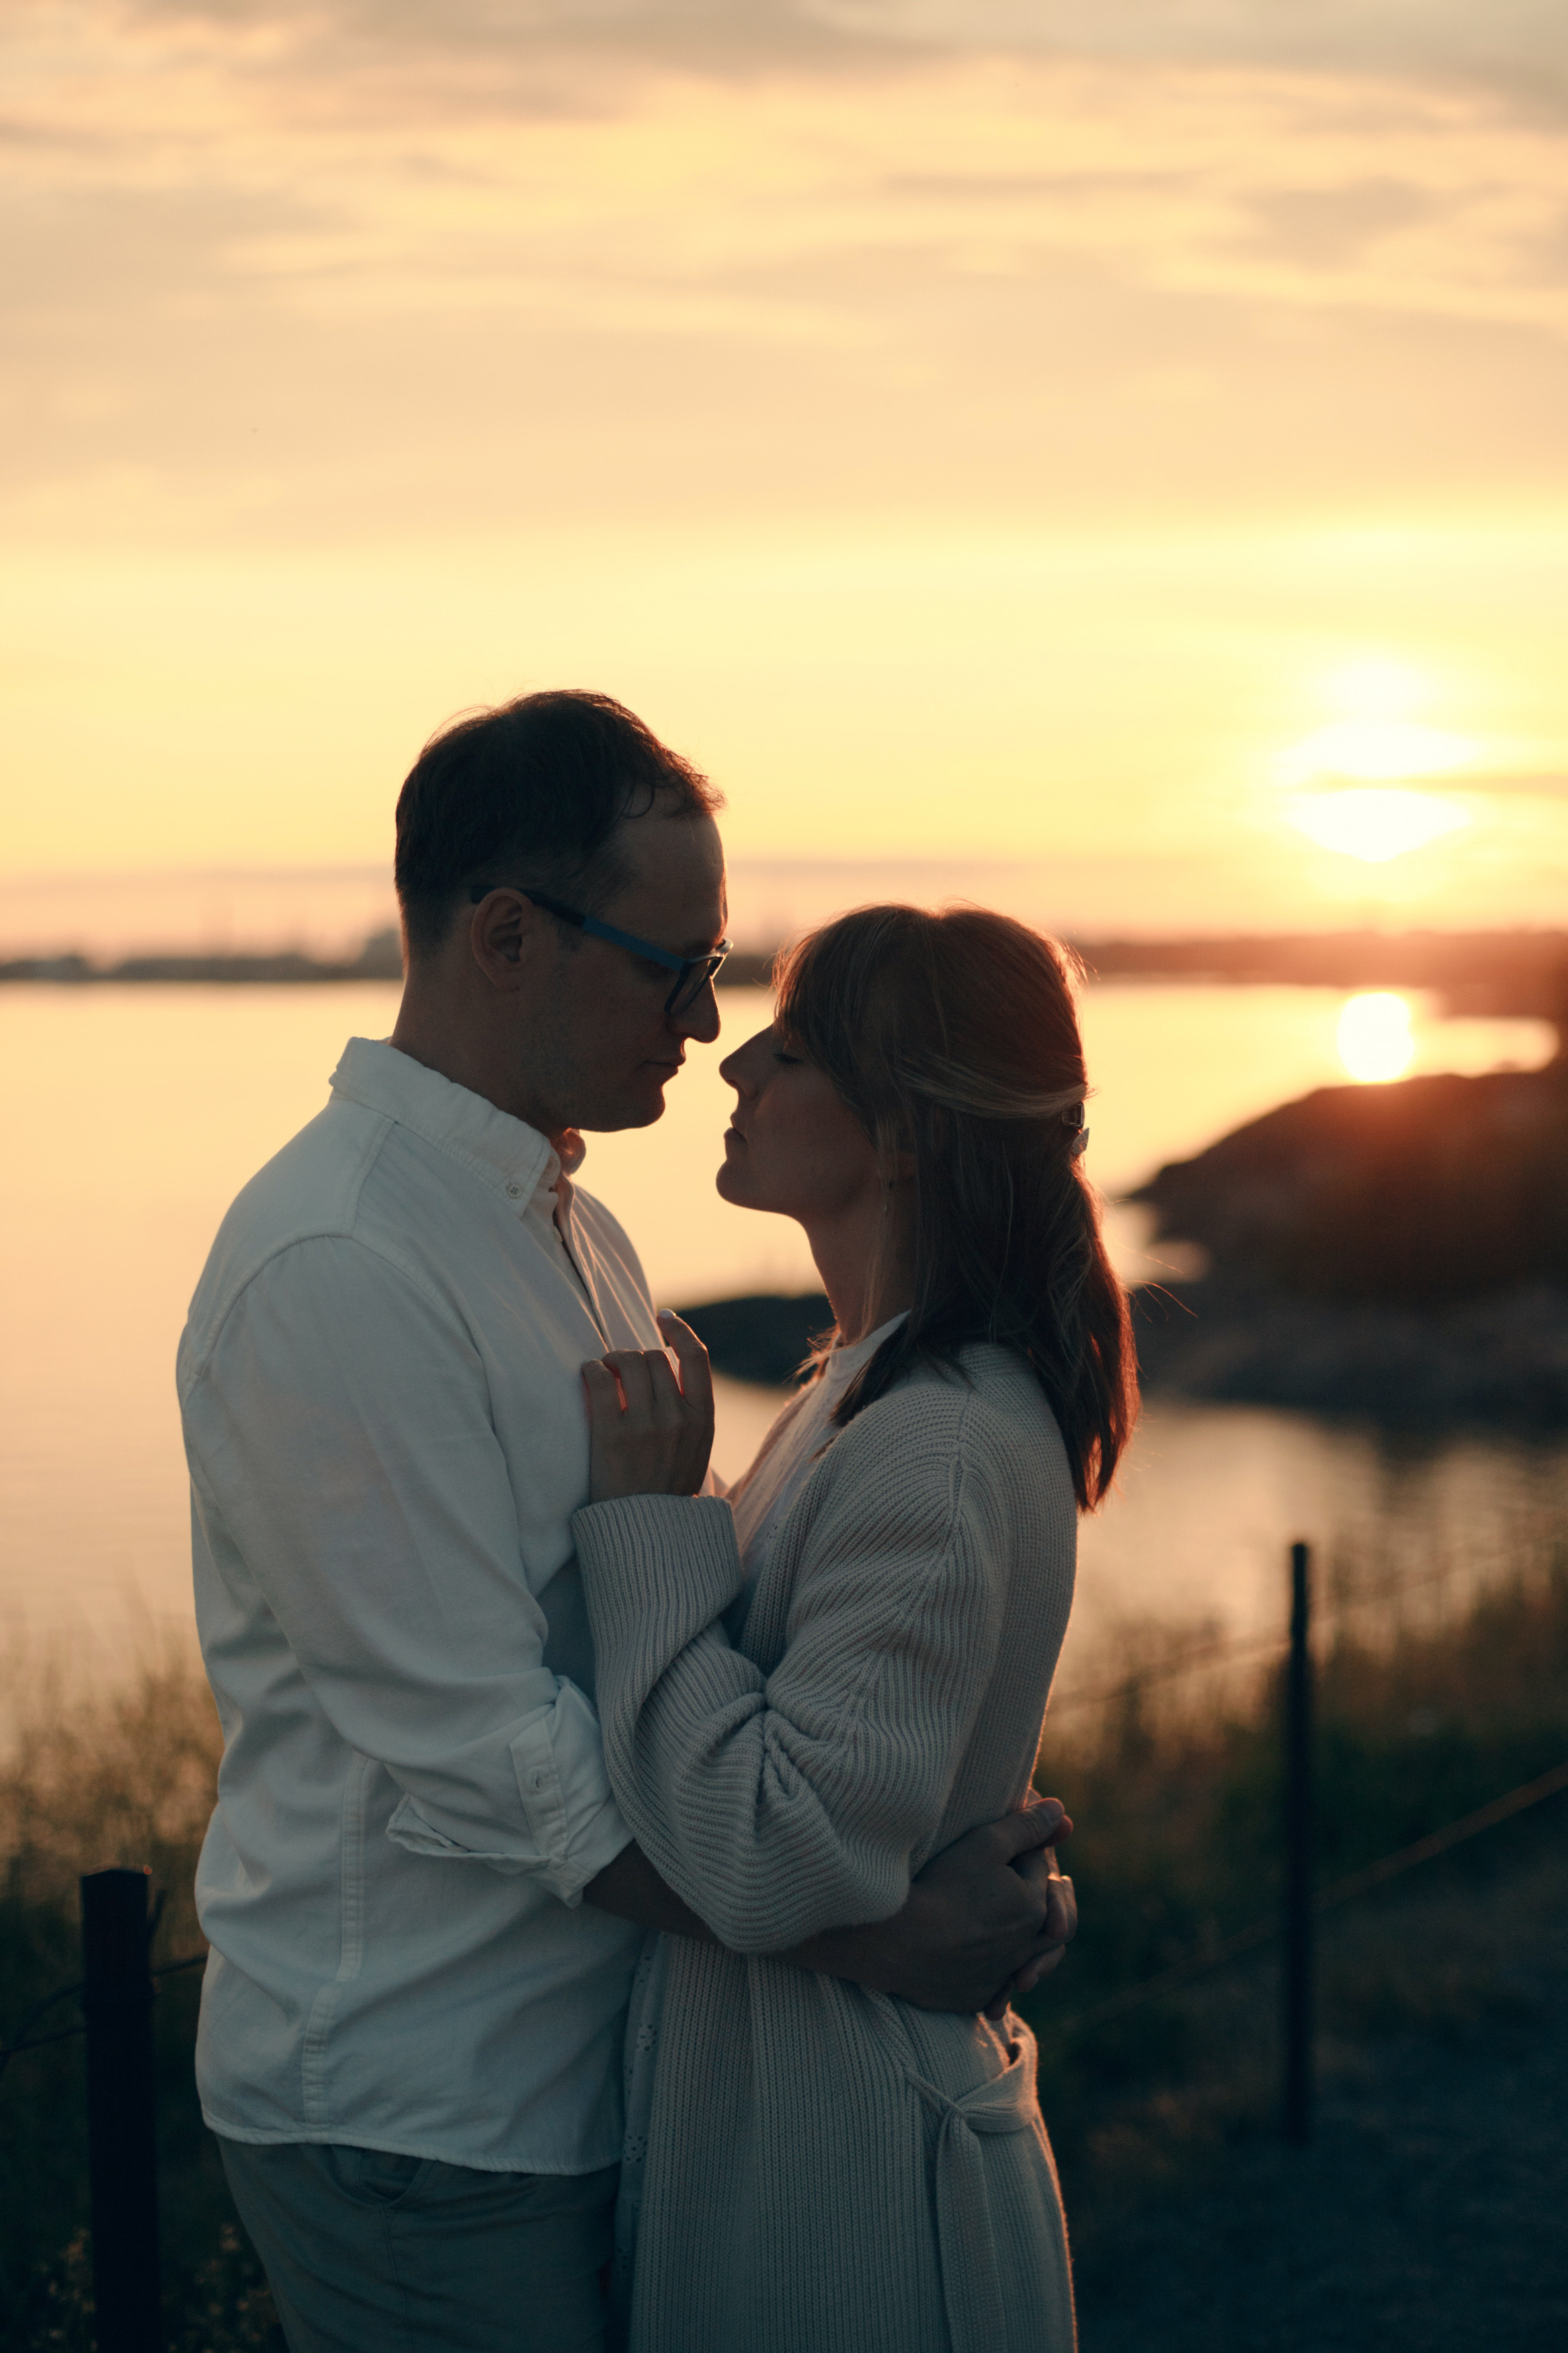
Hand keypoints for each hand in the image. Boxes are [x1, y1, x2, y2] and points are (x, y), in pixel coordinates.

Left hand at [581, 1312, 714, 1502]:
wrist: (646, 1536)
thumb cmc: (666, 1493)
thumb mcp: (696, 1453)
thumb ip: (691, 1415)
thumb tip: (671, 1371)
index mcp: (703, 1421)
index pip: (697, 1358)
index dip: (680, 1331)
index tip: (663, 1318)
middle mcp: (678, 1419)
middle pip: (656, 1358)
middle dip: (636, 1355)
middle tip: (621, 1365)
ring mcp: (646, 1426)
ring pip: (629, 1362)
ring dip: (613, 1358)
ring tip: (605, 1370)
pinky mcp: (612, 1436)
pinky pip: (599, 1380)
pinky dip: (592, 1370)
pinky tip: (589, 1376)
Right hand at [789, 1798, 1073, 2013]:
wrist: (898, 1944)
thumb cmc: (941, 1887)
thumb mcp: (985, 1844)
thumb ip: (1026, 1827)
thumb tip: (1063, 1812)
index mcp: (1035, 1907)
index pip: (1038, 1870)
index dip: (1022, 1850)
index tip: (999, 1842)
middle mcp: (1026, 1947)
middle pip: (1044, 1920)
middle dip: (1038, 1898)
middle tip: (1019, 1885)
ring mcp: (1000, 1976)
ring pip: (1024, 1957)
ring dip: (1020, 1940)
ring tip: (1002, 1923)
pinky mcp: (975, 1997)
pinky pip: (993, 1983)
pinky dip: (990, 1969)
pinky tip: (974, 1956)